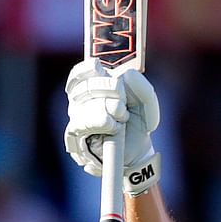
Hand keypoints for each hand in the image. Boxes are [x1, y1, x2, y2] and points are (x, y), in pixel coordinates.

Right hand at [63, 59, 159, 176]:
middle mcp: (80, 100)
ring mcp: (75, 116)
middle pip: (90, 84)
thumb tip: (127, 74)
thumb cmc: (137, 122)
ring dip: (113, 109)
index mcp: (94, 86)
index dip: (92, 69)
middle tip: (124, 105)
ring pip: (89, 102)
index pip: (82, 71)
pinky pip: (85, 121)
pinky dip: (104, 122)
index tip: (107, 73)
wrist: (136, 152)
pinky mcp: (74, 135)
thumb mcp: (147, 105)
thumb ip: (143, 88)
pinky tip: (113, 127)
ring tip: (121, 120)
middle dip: (114, 91)